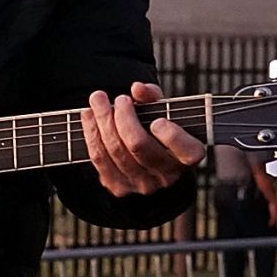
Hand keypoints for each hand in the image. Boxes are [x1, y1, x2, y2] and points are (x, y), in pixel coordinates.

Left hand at [82, 81, 203, 196]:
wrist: (142, 161)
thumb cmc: (156, 130)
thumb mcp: (163, 112)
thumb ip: (154, 98)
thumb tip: (137, 89)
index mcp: (187, 157)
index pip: (187, 151)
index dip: (172, 137)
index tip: (158, 121)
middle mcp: (166, 175)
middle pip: (139, 145)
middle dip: (124, 117)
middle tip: (119, 98)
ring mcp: (141, 184)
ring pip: (115, 150)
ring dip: (102, 121)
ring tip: (98, 100)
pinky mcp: (118, 187)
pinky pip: (99, 159)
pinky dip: (91, 133)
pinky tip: (89, 116)